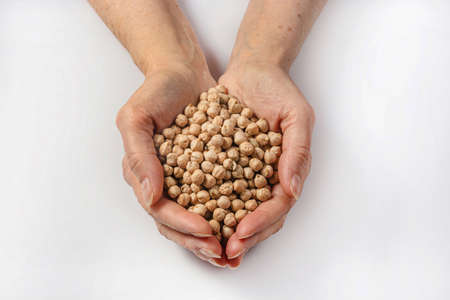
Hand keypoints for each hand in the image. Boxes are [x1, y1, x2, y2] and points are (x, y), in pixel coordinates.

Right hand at [117, 63, 226, 266]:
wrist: (181, 73)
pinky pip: (215, 196)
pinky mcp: (205, 169)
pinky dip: (226, 212)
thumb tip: (150, 198)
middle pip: (178, 222)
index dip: (182, 224)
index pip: (160, 210)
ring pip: (197, 215)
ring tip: (234, 249)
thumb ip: (139, 157)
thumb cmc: (155, 91)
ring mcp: (183, 177)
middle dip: (199, 240)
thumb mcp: (136, 118)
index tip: (207, 231)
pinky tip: (244, 222)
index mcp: (142, 174)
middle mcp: (162, 181)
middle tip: (223, 253)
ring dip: (214, 235)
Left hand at [219, 62, 314, 266]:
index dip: (261, 223)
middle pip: (256, 217)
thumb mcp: (297, 115)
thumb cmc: (278, 91)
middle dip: (241, 237)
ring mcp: (242, 174)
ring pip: (233, 210)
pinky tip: (188, 217)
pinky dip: (204, 206)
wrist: (250, 72)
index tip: (241, 234)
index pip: (277, 206)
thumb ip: (298, 151)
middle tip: (222, 252)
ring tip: (204, 244)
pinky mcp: (220, 164)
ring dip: (221, 229)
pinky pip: (212, 189)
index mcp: (286, 172)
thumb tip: (292, 189)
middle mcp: (265, 178)